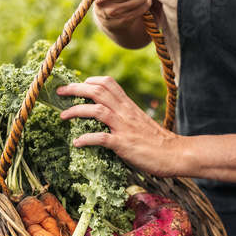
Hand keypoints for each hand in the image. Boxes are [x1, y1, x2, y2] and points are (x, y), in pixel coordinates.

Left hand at [57, 77, 184, 178]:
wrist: (176, 153)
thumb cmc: (158, 141)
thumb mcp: (141, 121)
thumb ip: (125, 116)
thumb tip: (108, 118)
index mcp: (129, 106)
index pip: (108, 83)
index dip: (89, 81)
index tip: (77, 86)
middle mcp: (125, 112)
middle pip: (98, 91)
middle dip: (75, 89)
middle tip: (60, 92)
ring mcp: (124, 128)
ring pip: (96, 110)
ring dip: (76, 111)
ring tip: (62, 116)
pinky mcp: (124, 144)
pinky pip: (101, 138)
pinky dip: (86, 139)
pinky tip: (77, 142)